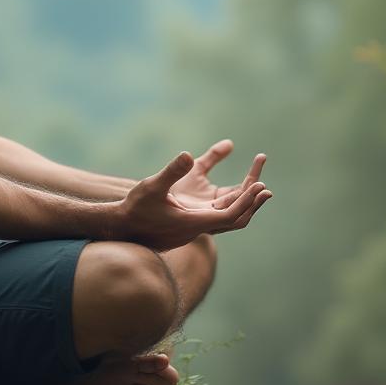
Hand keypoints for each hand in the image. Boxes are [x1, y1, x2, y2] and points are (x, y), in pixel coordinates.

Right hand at [115, 150, 271, 251]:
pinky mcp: (189, 228)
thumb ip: (172, 171)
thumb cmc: (135, 208)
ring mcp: (193, 230)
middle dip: (250, 203)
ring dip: (240, 204)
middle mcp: (197, 229)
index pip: (230, 215)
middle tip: (265, 186)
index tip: (259, 185)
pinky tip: (229, 193)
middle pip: (234, 220)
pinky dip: (227, 205)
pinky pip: (215, 218)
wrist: (120, 228)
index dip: (246, 201)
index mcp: (193, 223)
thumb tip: (188, 154)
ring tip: (253, 185)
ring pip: (225, 220)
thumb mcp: (153, 186)